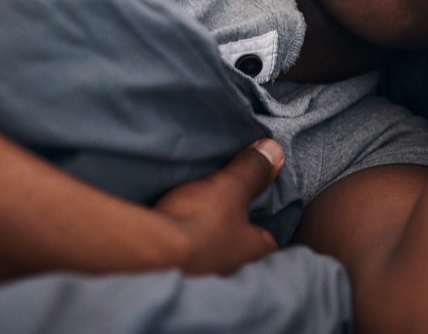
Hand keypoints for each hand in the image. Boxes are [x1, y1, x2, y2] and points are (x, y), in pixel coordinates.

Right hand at [154, 138, 285, 274]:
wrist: (151, 248)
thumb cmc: (201, 219)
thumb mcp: (231, 186)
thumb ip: (252, 169)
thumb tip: (276, 152)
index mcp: (254, 252)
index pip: (270, 240)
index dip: (265, 222)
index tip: (257, 205)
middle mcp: (232, 270)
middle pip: (240, 246)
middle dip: (234, 230)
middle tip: (226, 209)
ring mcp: (204, 275)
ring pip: (213, 252)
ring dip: (207, 237)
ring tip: (199, 215)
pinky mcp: (176, 273)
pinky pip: (189, 255)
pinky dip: (186, 242)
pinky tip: (178, 227)